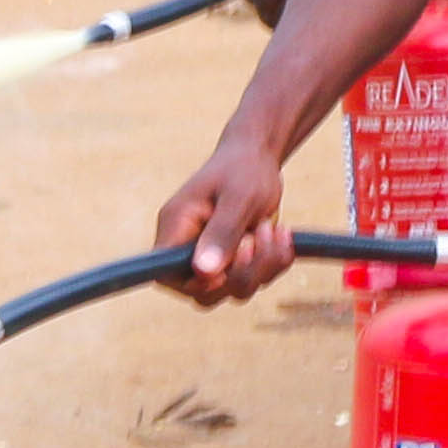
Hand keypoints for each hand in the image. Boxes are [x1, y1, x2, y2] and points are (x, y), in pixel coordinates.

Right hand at [153, 138, 296, 301]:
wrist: (258, 156)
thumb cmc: (243, 168)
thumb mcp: (237, 197)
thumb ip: (221, 233)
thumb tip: (204, 272)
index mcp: (176, 227)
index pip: (166, 275)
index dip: (194, 284)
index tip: (225, 270)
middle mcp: (189, 246)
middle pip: (204, 291)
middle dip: (241, 273)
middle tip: (261, 235)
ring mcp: (212, 255)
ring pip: (233, 289)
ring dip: (262, 267)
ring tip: (273, 228)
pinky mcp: (233, 259)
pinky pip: (252, 279)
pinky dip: (272, 263)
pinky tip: (281, 235)